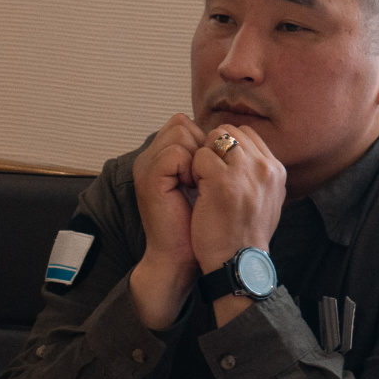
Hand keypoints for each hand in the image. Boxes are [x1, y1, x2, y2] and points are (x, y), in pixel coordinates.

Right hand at [129, 114, 207, 329]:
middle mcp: (150, 157)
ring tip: (200, 183)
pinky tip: (194, 188)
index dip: (205, 140)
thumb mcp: (207, 186)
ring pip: (179, 132)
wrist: (182, 256)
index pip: (183, 123)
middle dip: (202, 145)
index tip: (215, 169)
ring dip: (198, 156)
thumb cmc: (200, 226)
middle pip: (180, 122)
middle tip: (207, 176)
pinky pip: (175, 152)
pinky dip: (191, 167)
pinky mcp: (149, 177)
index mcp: (161, 157)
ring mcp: (147, 165)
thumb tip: (231, 138)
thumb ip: (209, 160)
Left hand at [191, 125, 285, 326]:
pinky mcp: (222, 182)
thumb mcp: (266, 200)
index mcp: (276, 171)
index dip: (226, 146)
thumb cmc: (244, 234)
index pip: (247, 134)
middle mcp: (265, 168)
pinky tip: (196, 190)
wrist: (238, 263)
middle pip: (229, 131)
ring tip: (201, 182)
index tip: (218, 167)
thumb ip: (257, 173)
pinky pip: (199, 155)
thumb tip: (242, 151)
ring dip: (202, 158)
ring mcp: (245, 173)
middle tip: (206, 173)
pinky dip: (192, 170)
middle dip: (212, 148)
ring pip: (214, 139)